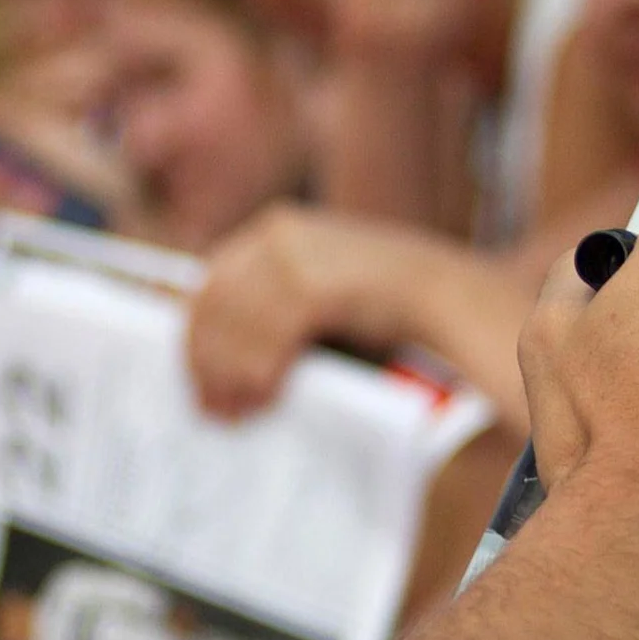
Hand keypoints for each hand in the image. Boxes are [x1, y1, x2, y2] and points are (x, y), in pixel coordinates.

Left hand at [185, 205, 434, 418]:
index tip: (194, 375)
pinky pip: (268, 336)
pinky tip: (261, 398)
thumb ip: (276, 300)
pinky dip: (258, 372)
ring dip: (228, 374)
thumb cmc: (386, 300)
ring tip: (232, 411)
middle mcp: (277, 234)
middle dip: (206, 360)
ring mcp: (293, 256)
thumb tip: (226, 351)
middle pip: (215, 303)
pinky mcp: (313, 284)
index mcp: (275, 228)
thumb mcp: (320, 282)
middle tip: (208, 406)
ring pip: (236, 323)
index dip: (197, 333)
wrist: (444, 292)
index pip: (212, 281)